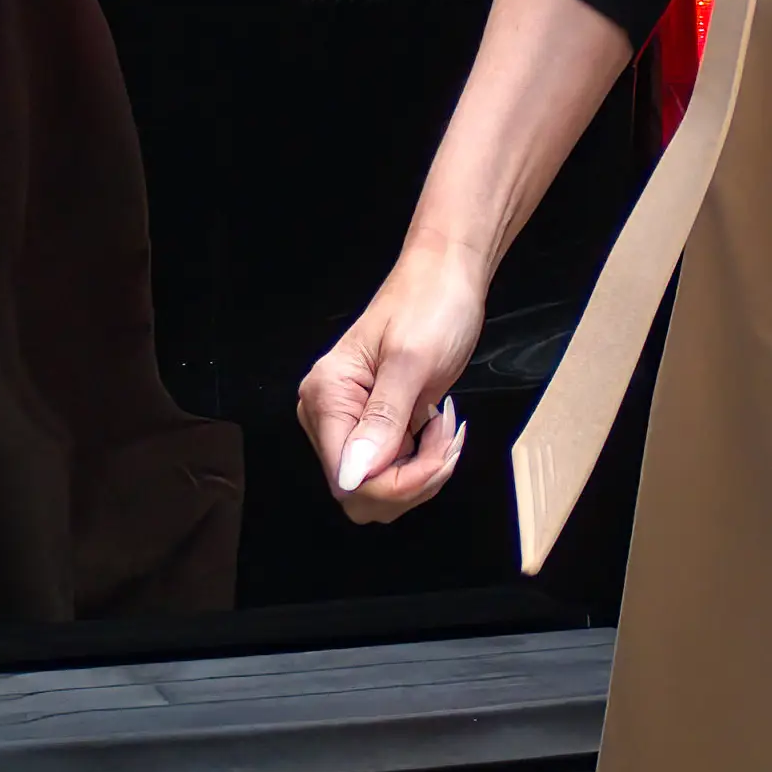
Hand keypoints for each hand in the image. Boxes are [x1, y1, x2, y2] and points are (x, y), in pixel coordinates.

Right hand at [296, 239, 485, 521]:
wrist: (446, 278)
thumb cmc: (429, 304)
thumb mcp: (411, 361)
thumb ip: (382, 420)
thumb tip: (352, 476)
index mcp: (325, 397)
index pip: (347, 480)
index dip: (396, 483)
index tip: (437, 454)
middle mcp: (329, 416)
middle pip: (360, 493)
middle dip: (413, 480)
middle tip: (445, 435)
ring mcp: (352, 424)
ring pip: (380, 489)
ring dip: (423, 471)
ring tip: (444, 427)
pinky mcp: (375, 428)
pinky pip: (393, 472)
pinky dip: (424, 461)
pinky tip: (438, 428)